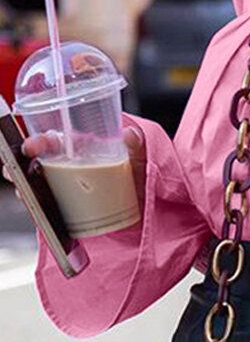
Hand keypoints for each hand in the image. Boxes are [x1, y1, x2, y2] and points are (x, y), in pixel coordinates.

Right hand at [2, 127, 147, 214]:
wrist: (142, 205)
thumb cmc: (137, 177)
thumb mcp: (139, 159)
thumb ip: (135, 146)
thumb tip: (130, 134)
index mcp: (81, 148)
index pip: (55, 140)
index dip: (40, 141)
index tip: (33, 146)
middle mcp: (68, 166)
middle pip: (38, 160)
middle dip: (20, 162)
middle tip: (15, 169)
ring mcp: (65, 187)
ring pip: (36, 182)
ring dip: (22, 184)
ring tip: (20, 189)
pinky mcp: (66, 207)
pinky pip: (45, 204)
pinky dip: (35, 205)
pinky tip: (32, 206)